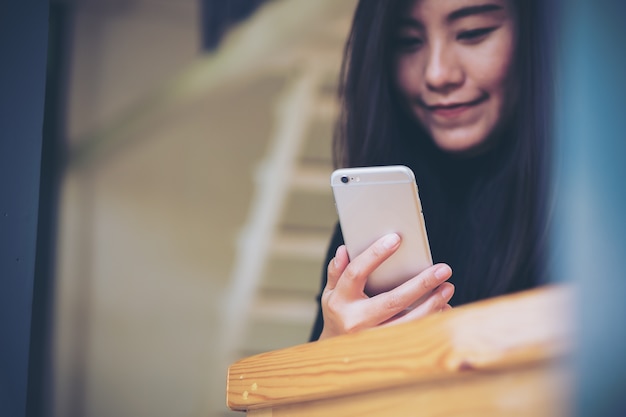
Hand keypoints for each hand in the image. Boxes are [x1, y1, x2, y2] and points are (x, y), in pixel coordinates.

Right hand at [319, 233, 453, 339]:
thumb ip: (337, 271)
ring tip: (448, 287)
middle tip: (443, 269)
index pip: (356, 273)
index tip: (396, 239)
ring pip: (408, 322)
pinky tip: (443, 308)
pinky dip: (430, 321)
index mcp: (340, 301)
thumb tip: (344, 250)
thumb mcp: (331, 293)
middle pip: (392, 301)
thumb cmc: (339, 314)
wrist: (336, 354)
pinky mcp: (388, 350)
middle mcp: (356, 321)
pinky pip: (413, 335)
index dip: (374, 255)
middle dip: (420, 284)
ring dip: (432, 305)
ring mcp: (372, 338)